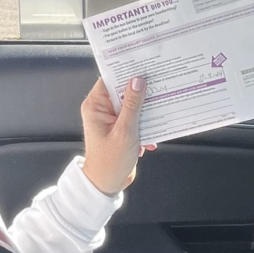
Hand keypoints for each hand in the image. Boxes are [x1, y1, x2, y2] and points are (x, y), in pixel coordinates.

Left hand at [80, 77, 156, 195]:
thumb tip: (138, 81)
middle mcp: (101, 110)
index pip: (109, 79)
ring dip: (144, 114)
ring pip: (132, 106)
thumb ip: (132, 105)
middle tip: (157, 90)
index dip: (125, 72)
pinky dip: (144, 127)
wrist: (107, 185)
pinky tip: (149, 140)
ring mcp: (111, 120)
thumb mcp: (125, 131)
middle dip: (140, 94)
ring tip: (155, 120)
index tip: (143, 67)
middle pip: (123, 91)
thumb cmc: (110, 162)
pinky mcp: (120, 129)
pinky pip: (135, 120)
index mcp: (96, 106)